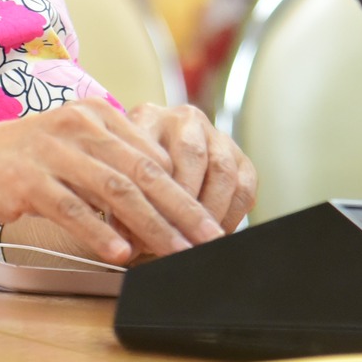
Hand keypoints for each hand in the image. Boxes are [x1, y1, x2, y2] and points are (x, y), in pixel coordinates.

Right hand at [0, 97, 248, 267]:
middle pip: (143, 172)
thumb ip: (115, 165)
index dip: (186, 192)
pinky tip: (121, 254)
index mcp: (96, 115)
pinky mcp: (27, 179)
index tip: (208, 223)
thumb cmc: (23, 162)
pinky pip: (73, 208)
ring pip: (115, 190)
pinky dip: (100, 232)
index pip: (154, 155)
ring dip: (152, 226)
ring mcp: (52, 151)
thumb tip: (168, 199)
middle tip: (209, 240)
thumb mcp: (74, 151)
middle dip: (182, 211)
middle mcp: (78, 126)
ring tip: (177, 252)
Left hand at [124, 103, 255, 244]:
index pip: (153, 153)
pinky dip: (232, 214)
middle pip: (191, 156)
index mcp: (147, 117)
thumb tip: (127, 244)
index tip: (148, 233)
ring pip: (222, 171)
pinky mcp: (239, 156)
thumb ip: (118, 206)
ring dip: (212, 210)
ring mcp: (215, 135)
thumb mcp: (117, 182)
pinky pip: (244, 186)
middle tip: (180, 238)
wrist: (156, 162)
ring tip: (200, 240)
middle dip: (186, 204)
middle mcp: (184, 119)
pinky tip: (217, 233)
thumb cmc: (129, 176)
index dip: (152, 197)